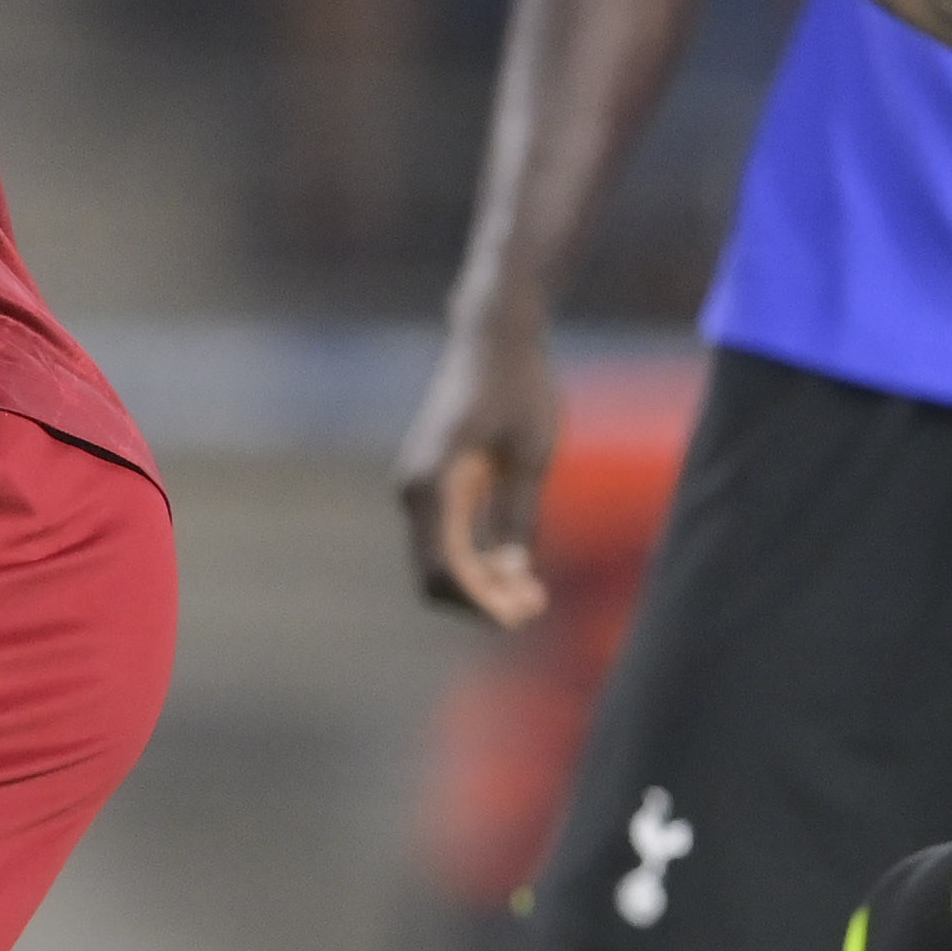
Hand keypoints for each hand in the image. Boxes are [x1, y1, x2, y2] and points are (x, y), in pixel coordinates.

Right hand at [395, 311, 557, 628]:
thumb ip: (520, 515)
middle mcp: (413, 490)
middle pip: (435, 576)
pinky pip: (443, 541)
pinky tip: (514, 567)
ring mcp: (416, 489)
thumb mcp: (532, 455)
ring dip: (479, 586)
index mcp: (432, 483)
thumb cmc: (519, 387)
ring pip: (437, 563)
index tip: (526, 612)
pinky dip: (473, 563)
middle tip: (538, 606)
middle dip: (483, 602)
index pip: (445, 571)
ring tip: (533, 592)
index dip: (482, 604)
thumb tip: (514, 575)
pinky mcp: (429, 486)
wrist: (493, 338)